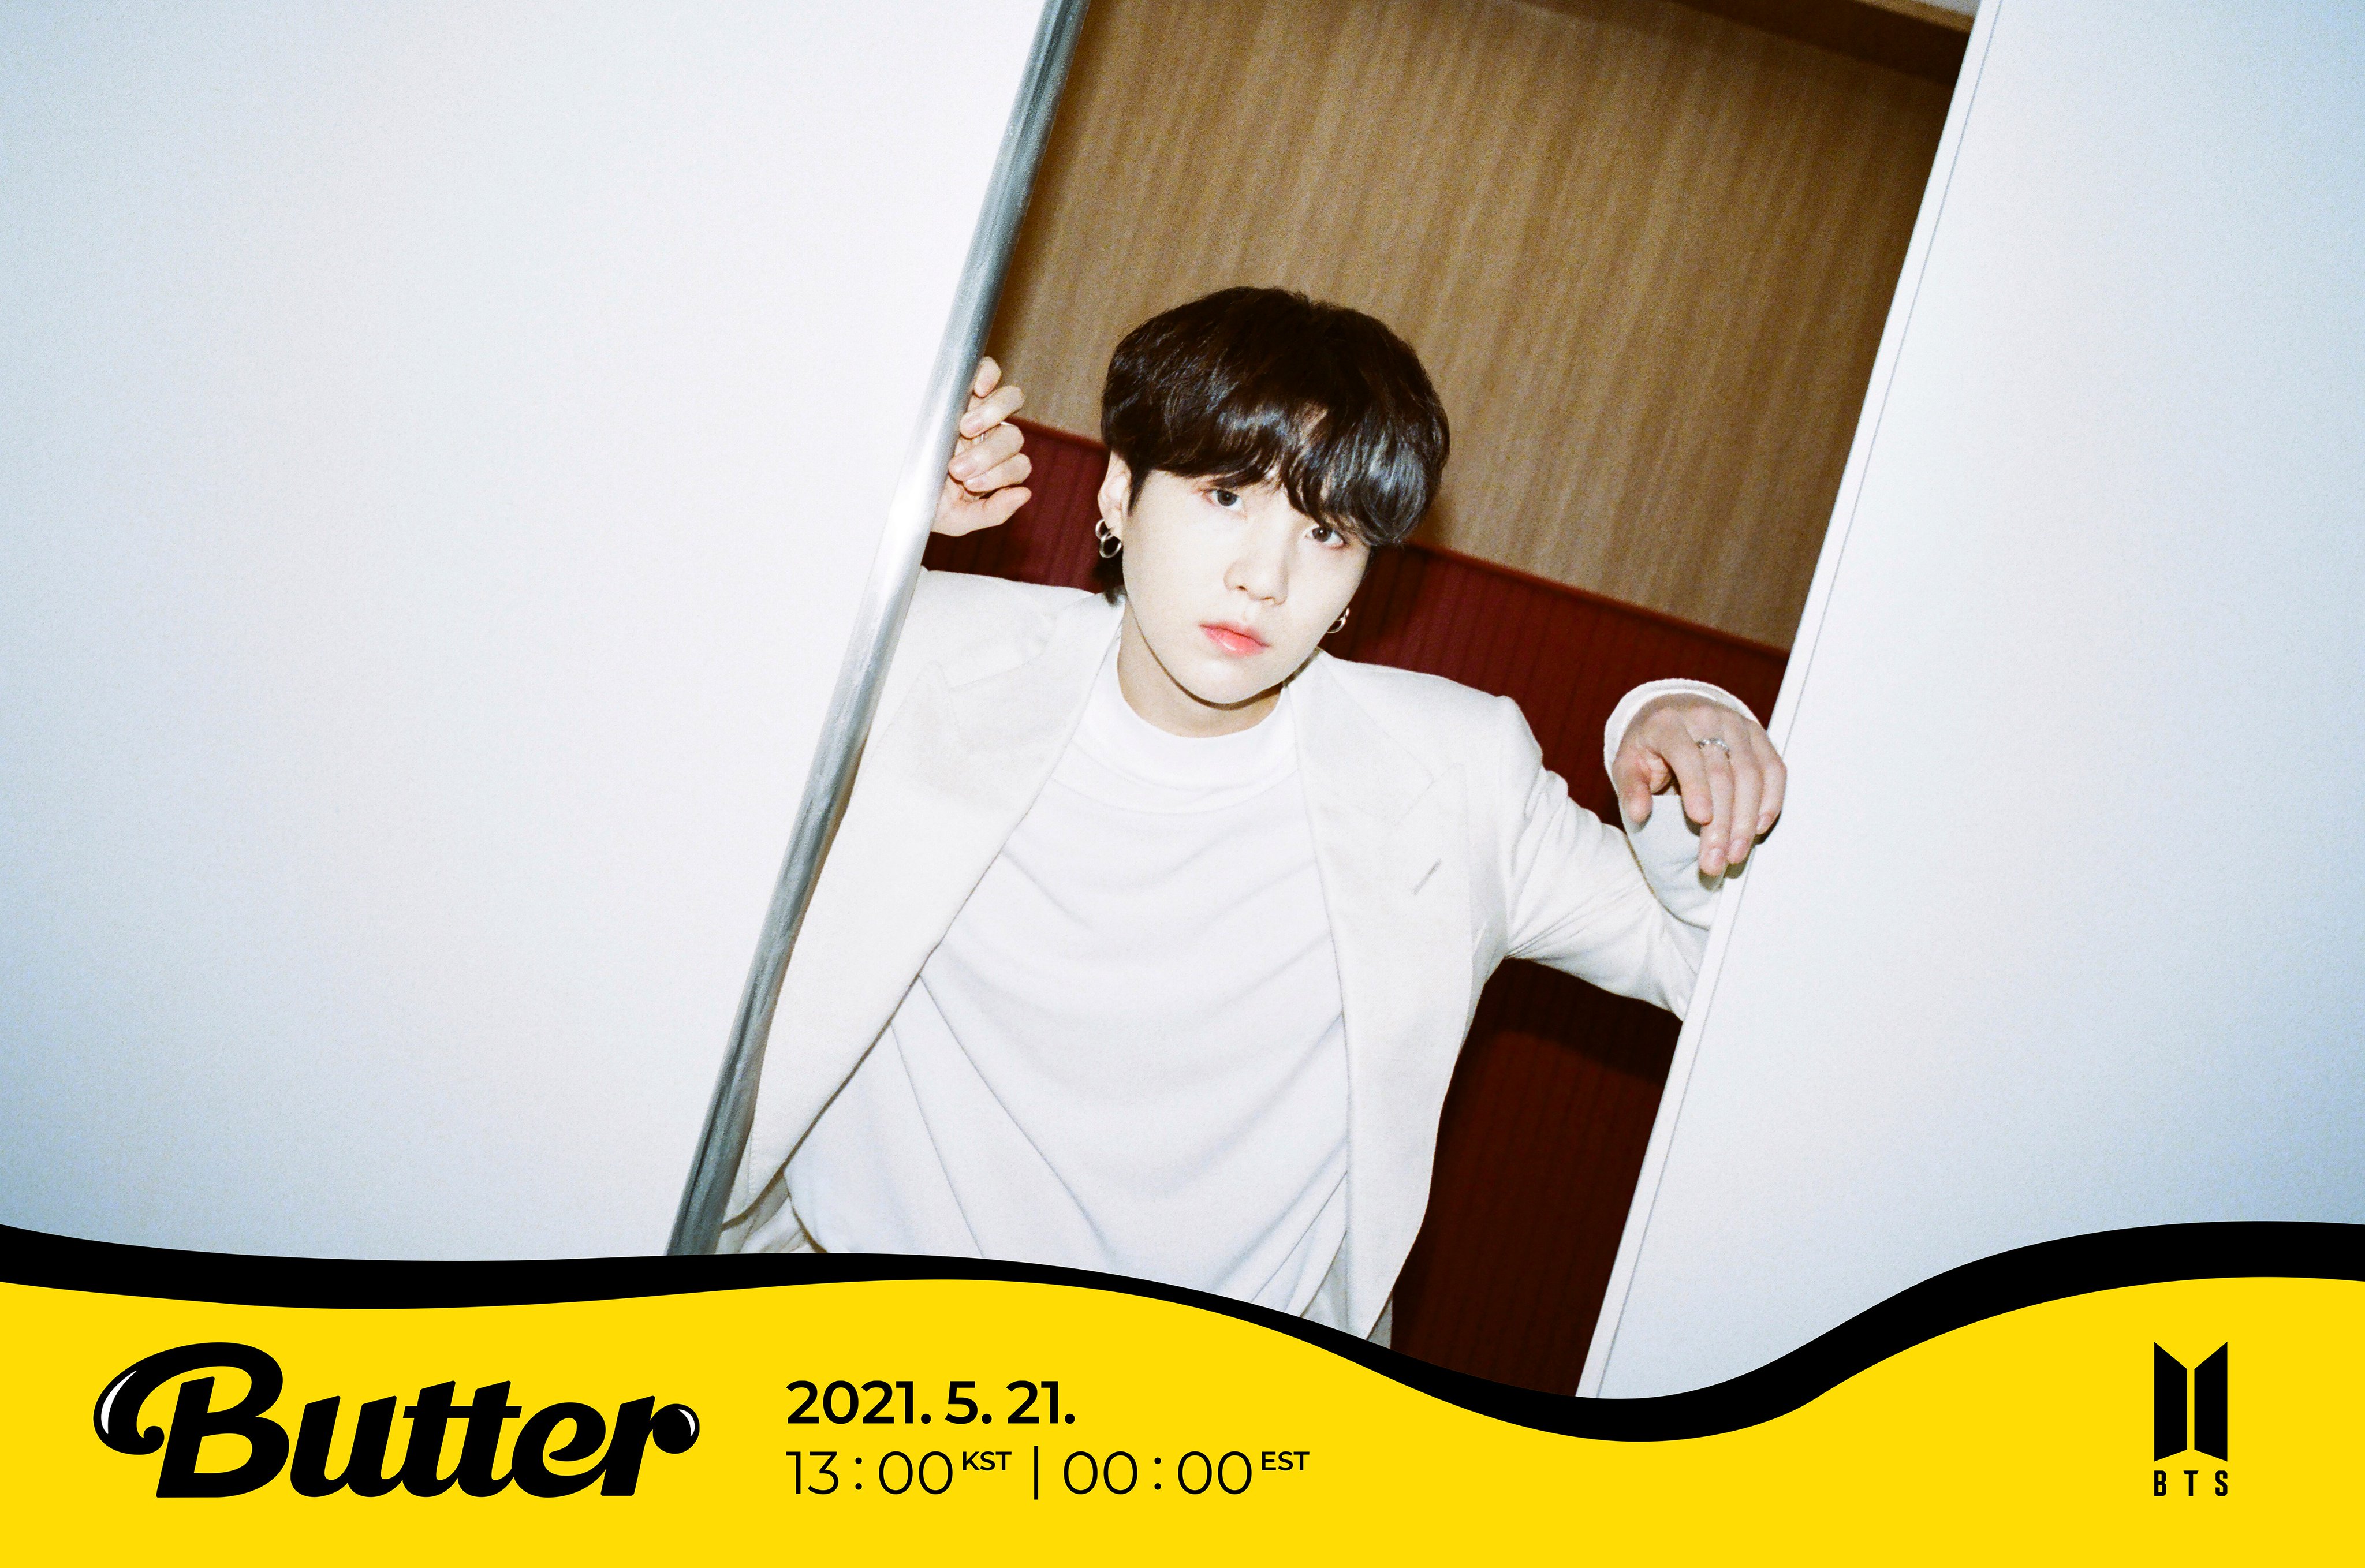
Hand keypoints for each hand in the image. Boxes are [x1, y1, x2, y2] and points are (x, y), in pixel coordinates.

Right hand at [932, 357, 1031, 535]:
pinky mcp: (962, 388)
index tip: (968, 484)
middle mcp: (990, 439)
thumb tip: (1025, 493)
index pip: (1019, 465)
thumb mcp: (956, 518)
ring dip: (992, 416)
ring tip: (965, 428)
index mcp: (994, 468)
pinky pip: (989, 371)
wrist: (887, 479)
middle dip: (988, 456)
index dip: (1001, 474)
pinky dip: (989, 375)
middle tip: (957, 468)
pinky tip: (978, 390)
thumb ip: (993, 512)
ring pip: (1009, 402)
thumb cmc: (922, 499)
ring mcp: (979, 410)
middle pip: (1013, 438)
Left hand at [1613, 694, 1786, 876]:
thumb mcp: (1627, 762)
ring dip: (1746, 821)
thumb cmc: (1649, 744)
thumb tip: (1639, 813)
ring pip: (1752, 775)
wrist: (1674, 710)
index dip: (1696, 788)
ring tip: (1735, 854)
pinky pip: (1773, 769)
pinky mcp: (1757, 734)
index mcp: (1668, 722)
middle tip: (1715, 860)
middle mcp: (1706, 718)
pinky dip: (1770, 801)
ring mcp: (1736, 724)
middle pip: (1722, 774)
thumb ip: (1631, 787)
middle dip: (1721, 823)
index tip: (1700, 820)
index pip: (1686, 755)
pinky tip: (1758, 828)